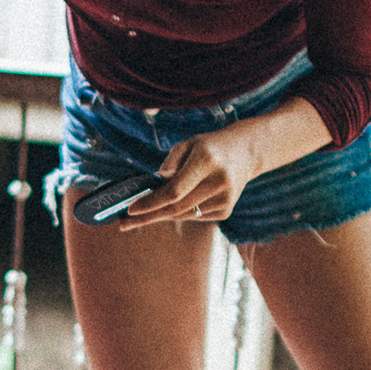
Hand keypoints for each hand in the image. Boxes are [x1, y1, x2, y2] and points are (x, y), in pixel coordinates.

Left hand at [124, 97, 329, 227]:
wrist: (247, 152)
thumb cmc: (209, 147)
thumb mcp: (188, 145)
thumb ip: (169, 164)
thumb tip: (154, 186)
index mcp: (206, 161)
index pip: (174, 191)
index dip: (151, 203)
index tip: (130, 209)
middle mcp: (218, 182)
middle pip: (176, 208)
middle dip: (147, 216)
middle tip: (123, 224)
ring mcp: (225, 199)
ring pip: (183, 215)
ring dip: (160, 215)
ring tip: (140, 215)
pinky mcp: (226, 210)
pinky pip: (194, 216)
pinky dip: (179, 212)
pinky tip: (173, 205)